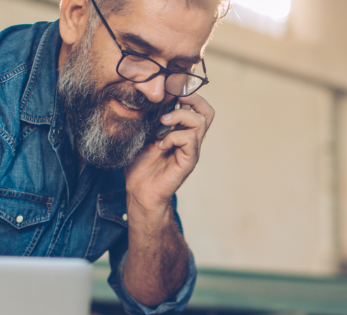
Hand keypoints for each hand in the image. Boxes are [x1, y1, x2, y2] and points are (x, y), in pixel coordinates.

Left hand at [125, 93, 214, 216]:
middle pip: (207, 112)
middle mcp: (190, 139)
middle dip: (192, 100)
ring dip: (180, 117)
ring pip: (200, 122)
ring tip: (162, 124)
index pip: (197, 106)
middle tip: (174, 101)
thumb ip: (150, 118)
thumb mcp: (142, 135)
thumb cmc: (140, 164)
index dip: (188, 94)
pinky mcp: (188, 161)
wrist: (139, 191)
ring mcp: (191, 150)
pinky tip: (160, 145)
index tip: (169, 91)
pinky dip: (174, 137)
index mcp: (181, 130)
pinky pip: (190, 140)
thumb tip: (150, 97)